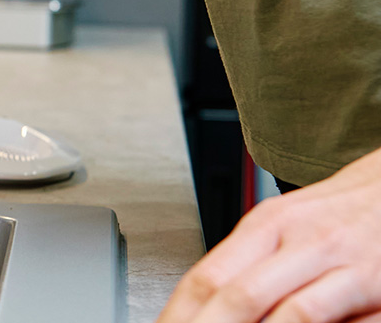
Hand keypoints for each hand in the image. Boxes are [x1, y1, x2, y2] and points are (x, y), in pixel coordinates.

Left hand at [159, 149, 380, 322]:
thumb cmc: (339, 215)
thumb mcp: (284, 227)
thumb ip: (244, 265)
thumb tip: (197, 307)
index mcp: (270, 224)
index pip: (208, 277)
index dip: (179, 316)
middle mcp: (307, 242)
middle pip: (241, 298)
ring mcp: (349, 266)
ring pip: (294, 315)